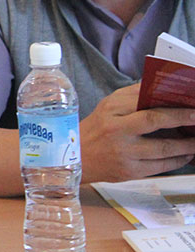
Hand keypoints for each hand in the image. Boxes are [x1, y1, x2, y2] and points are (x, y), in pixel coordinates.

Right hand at [80, 83, 194, 182]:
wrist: (76, 157)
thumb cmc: (94, 130)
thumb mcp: (107, 107)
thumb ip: (132, 96)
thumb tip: (159, 89)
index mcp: (111, 111)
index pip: (145, 103)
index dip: (171, 105)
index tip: (190, 105)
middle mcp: (116, 131)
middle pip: (155, 121)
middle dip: (182, 119)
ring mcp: (123, 153)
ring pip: (164, 148)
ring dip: (186, 144)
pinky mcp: (129, 171)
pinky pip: (161, 166)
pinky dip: (178, 160)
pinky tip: (185, 155)